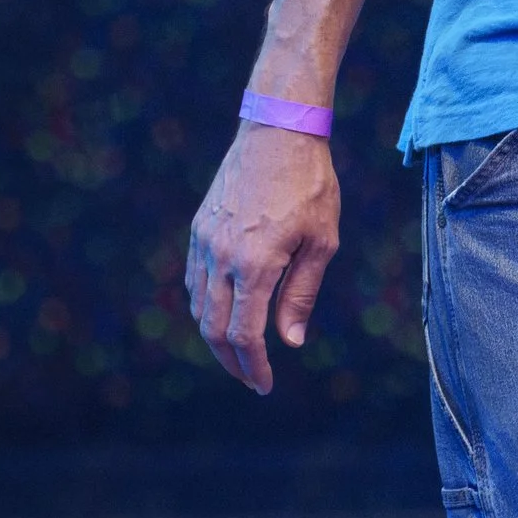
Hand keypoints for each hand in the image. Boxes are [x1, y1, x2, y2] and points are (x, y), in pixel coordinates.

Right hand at [186, 122, 340, 393]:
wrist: (278, 132)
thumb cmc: (310, 185)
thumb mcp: (321, 241)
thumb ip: (301, 293)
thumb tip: (289, 341)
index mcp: (255, 264)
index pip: (244, 335)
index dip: (254, 367)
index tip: (264, 386)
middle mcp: (221, 257)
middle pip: (214, 329)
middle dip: (231, 362)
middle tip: (250, 379)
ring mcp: (204, 242)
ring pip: (199, 307)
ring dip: (216, 337)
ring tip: (240, 354)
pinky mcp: (199, 228)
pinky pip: (195, 281)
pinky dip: (207, 307)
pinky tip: (226, 315)